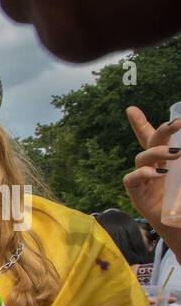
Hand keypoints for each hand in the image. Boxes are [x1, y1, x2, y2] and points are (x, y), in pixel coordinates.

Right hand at [123, 107, 180, 228]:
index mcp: (166, 161)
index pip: (151, 138)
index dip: (139, 123)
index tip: (130, 109)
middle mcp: (152, 167)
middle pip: (150, 143)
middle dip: (161, 130)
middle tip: (177, 124)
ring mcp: (143, 181)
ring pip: (141, 158)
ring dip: (157, 152)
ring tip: (176, 154)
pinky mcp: (137, 196)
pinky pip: (132, 179)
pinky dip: (143, 173)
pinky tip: (158, 173)